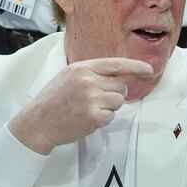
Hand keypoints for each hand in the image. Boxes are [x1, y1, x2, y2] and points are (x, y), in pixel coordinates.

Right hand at [8, 58, 153, 154]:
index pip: (116, 64)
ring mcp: (91, 98)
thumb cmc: (54, 100)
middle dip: (114, 94)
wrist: (37, 122)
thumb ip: (92, 73)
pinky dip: (103, 119)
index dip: (135, 67)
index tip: (149, 70)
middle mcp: (88, 80)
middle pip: (121, 85)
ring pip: (119, 101)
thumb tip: (119, 76)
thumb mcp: (69, 76)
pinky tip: (86, 118)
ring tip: (89, 109)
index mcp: (82, 68)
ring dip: (109, 108)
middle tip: (96, 100)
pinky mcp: (93, 116)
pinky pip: (111, 116)